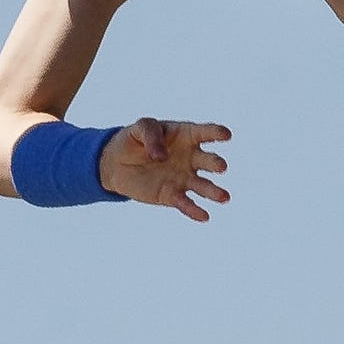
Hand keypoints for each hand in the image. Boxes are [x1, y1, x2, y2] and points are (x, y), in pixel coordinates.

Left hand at [98, 118, 233, 221]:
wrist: (118, 163)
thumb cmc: (135, 139)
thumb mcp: (141, 128)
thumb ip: (151, 136)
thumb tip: (160, 156)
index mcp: (187, 136)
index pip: (205, 133)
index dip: (216, 133)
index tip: (226, 135)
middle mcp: (191, 158)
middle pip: (208, 161)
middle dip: (215, 163)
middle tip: (221, 166)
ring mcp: (184, 178)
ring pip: (202, 186)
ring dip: (213, 191)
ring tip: (224, 197)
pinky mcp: (172, 195)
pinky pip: (185, 203)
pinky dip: (194, 210)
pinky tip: (204, 216)